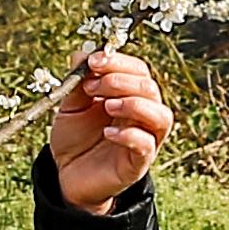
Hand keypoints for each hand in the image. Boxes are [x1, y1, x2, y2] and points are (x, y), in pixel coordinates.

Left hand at [49, 48, 175, 209]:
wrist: (67, 176)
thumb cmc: (75, 138)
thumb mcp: (70, 106)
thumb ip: (78, 82)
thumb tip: (82, 53)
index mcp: (128, 96)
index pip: (139, 70)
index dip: (119, 62)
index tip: (94, 61)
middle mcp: (142, 115)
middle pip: (150, 89)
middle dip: (121, 81)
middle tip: (92, 87)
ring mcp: (144, 138)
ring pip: (161, 116)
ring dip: (135, 105)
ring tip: (106, 106)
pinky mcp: (139, 163)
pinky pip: (147, 145)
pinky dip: (130, 135)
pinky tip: (107, 133)